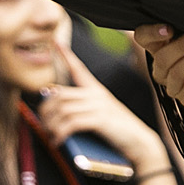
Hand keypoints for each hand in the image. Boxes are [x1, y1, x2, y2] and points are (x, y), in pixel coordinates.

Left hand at [34, 39, 164, 169]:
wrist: (140, 143)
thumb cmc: (119, 132)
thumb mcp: (101, 115)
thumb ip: (83, 110)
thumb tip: (58, 113)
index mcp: (97, 91)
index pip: (78, 68)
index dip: (66, 55)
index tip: (55, 42)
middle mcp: (97, 94)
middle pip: (60, 94)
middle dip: (46, 110)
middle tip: (43, 124)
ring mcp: (99, 106)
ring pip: (63, 109)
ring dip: (52, 125)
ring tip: (50, 135)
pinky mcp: (100, 120)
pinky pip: (72, 123)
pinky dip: (61, 133)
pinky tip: (58, 141)